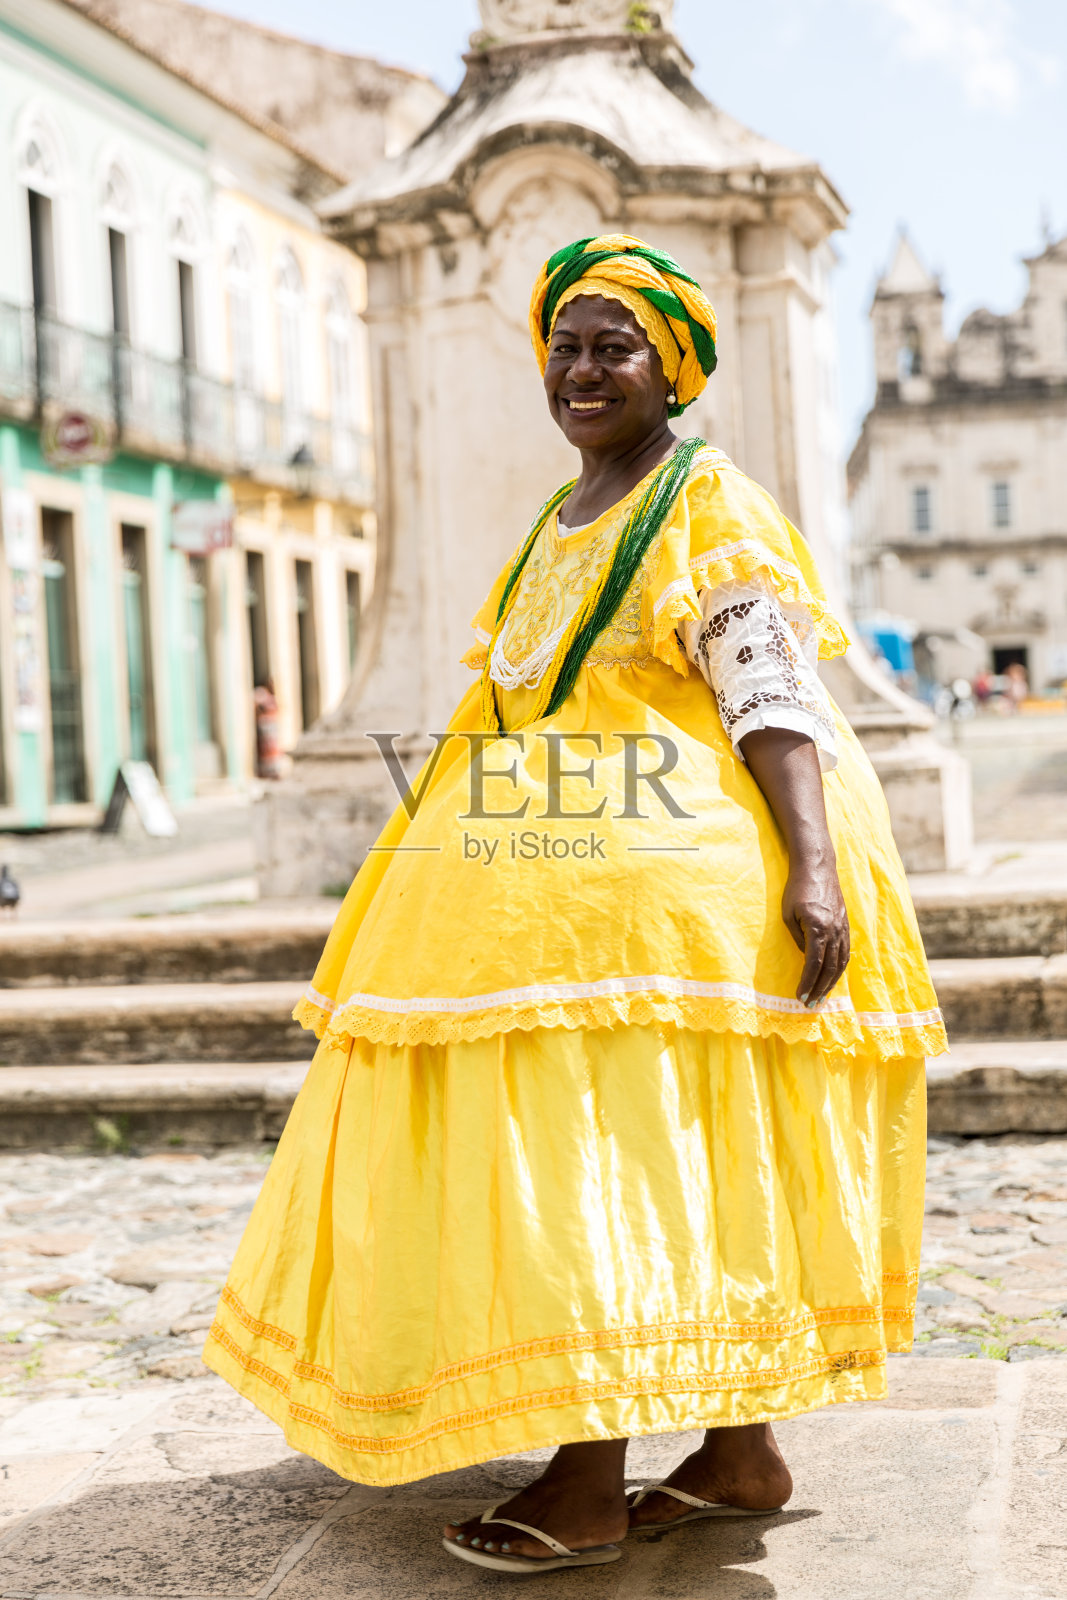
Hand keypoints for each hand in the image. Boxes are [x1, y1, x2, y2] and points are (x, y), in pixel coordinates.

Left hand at [782, 856, 850, 1007]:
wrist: (817, 867)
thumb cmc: (797, 889)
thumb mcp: (788, 915)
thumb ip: (798, 939)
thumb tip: (805, 959)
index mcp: (817, 928)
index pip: (813, 964)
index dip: (807, 983)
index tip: (800, 996)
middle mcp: (834, 931)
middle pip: (829, 968)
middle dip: (819, 988)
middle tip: (810, 1004)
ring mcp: (843, 928)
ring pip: (841, 963)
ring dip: (831, 982)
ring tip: (822, 996)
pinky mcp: (846, 925)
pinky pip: (846, 952)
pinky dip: (839, 968)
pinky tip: (833, 977)